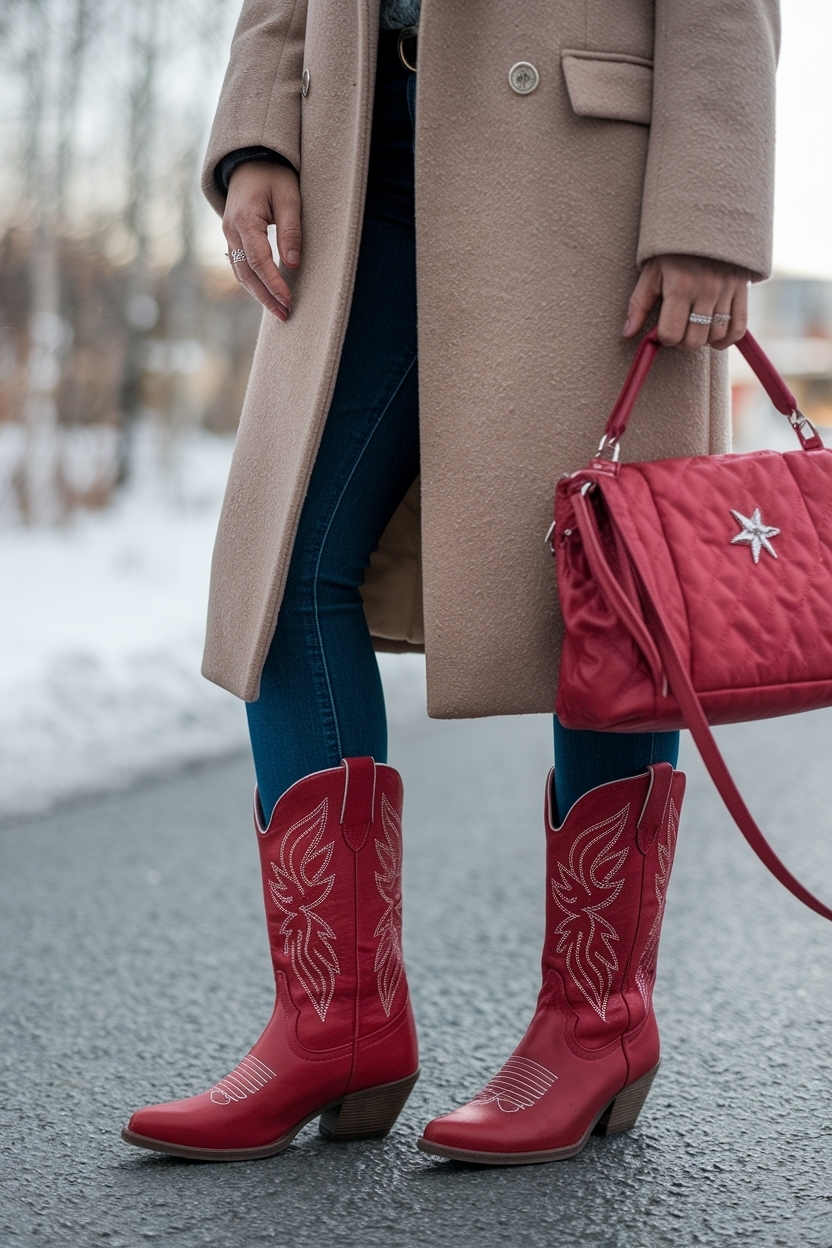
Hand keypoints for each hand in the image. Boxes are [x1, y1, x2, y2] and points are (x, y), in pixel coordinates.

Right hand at [223, 162, 301, 320]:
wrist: (250, 160)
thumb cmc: (274, 176)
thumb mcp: (289, 197)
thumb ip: (290, 230)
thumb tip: (293, 264)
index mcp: (244, 220)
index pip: (259, 261)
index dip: (274, 284)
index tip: (288, 300)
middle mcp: (231, 231)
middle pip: (246, 273)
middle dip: (266, 297)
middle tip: (285, 315)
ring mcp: (228, 235)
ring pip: (241, 273)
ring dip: (258, 294)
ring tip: (278, 311)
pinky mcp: (232, 238)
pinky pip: (240, 266)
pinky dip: (253, 283)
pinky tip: (266, 295)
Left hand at [623, 254, 749, 349]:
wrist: (707, 218)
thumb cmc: (673, 248)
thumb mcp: (651, 271)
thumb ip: (639, 304)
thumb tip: (627, 333)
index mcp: (680, 287)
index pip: (671, 334)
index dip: (664, 337)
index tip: (663, 328)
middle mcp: (705, 291)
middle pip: (694, 340)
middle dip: (682, 340)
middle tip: (678, 328)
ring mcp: (726, 291)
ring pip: (716, 336)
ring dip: (703, 339)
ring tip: (694, 328)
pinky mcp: (742, 290)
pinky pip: (739, 327)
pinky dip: (727, 339)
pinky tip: (715, 337)